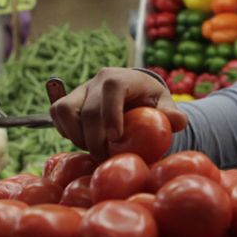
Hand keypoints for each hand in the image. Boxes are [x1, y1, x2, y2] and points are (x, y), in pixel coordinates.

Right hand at [49, 67, 187, 159]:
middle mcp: (97, 80)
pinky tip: (83, 143)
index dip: (111, 114)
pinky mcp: (68, 100)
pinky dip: (66, 132)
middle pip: (88, 110)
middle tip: (106, 159)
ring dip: (77, 136)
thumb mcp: (163, 104)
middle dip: (95, 139)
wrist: (132, 93)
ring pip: (65, 110)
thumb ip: (171, 113)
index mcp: (121, 78)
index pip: (111, 90)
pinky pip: (57, 115)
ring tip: (94, 151)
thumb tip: (179, 122)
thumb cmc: (150, 101)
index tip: (117, 138)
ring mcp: (80, 90)